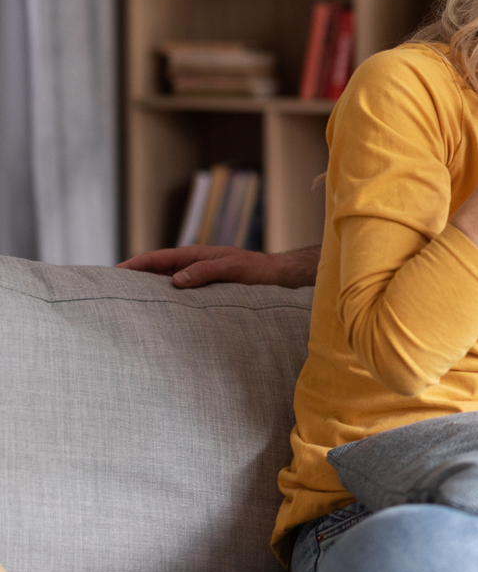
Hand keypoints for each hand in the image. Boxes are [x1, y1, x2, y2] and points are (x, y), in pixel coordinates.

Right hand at [116, 245, 320, 288]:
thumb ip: (204, 271)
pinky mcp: (203, 292)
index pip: (155, 259)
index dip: (133, 265)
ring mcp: (195, 279)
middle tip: (108, 293)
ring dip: (147, 294)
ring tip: (125, 307)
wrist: (276, 277)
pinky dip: (165, 303)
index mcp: (193, 255)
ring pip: (164, 286)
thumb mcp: (231, 268)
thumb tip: (175, 281)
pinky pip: (178, 297)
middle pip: (154, 273)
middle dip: (132, 281)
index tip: (111, 273)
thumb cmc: (256, 270)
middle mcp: (191, 266)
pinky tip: (157, 316)